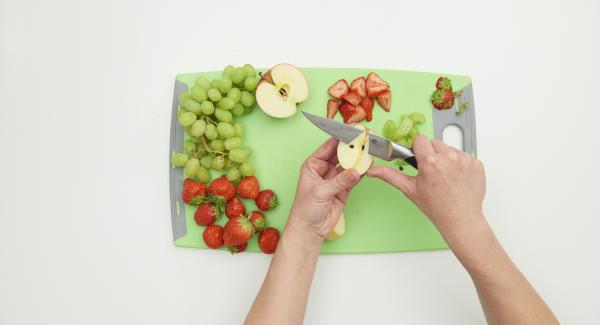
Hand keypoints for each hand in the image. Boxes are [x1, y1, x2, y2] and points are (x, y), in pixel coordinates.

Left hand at [287, 138, 360, 240]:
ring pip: (349, 164)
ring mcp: (335, 178)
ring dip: (358, 158)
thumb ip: (339, 181)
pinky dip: (362, 172)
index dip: (340, 137)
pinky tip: (369, 165)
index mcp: (313, 165)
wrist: (310, 229)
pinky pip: (354, 177)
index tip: (353, 131)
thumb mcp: (321, 192)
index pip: (328, 146)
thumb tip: (354, 172)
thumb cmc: (306, 209)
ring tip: (370, 150)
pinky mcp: (344, 188)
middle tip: (365, 138)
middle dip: (352, 146)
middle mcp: (324, 169)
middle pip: (340, 153)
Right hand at [368, 136, 485, 235]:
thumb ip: (390, 176)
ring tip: (445, 177)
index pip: (420, 140)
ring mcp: (465, 160)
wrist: (460, 219)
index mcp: (430, 161)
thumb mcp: (410, 190)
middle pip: (435, 143)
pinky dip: (460, 165)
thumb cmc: (436, 207)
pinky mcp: (477, 164)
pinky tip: (457, 179)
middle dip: (432, 154)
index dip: (418, 149)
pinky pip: (465, 157)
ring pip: (450, 149)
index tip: (419, 159)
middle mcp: (449, 157)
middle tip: (432, 171)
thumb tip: (374, 171)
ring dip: (446, 158)